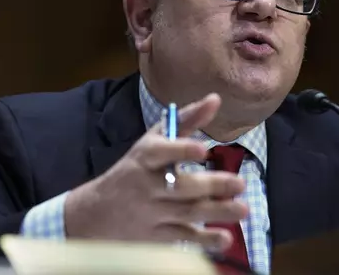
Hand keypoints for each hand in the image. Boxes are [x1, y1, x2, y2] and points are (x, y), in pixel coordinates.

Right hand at [64, 93, 247, 250]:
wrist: (95, 213)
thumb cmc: (135, 169)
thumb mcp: (153, 141)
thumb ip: (186, 120)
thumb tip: (215, 98)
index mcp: (144, 157)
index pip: (160, 152)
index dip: (179, 150)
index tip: (202, 148)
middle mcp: (147, 185)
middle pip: (180, 186)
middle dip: (211, 185)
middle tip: (239, 183)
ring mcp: (151, 212)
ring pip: (186, 213)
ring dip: (217, 211)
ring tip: (243, 208)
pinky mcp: (155, 236)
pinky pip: (182, 237)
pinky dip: (204, 239)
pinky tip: (225, 237)